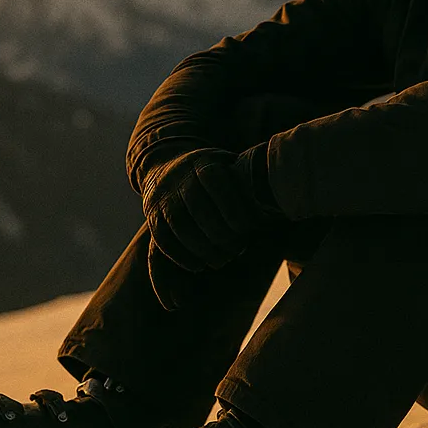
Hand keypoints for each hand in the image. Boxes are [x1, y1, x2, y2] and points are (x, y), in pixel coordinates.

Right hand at [141, 145, 279, 272]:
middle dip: (218, 232)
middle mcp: (180, 176)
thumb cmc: (216, 173)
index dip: (231, 205)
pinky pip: (161, 237)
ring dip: (200, 247)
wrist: (170, 167)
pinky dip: (179, 255)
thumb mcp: (232, 166)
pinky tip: (197, 265)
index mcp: (203, 162)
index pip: (215, 179)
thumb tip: (275, 194)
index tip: (247, 227)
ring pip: (178, 223)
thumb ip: (249, 178)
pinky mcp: (152, 215)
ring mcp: (163, 196)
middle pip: (197, 205)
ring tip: (220, 262)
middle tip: (236, 251)